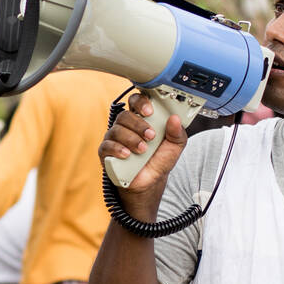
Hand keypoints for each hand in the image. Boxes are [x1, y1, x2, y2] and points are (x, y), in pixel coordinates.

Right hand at [99, 92, 188, 218]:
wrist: (150, 182)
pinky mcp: (106, 152)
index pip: (136, 102)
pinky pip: (107, 145)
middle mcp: (126, 126)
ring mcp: (114, 138)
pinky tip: (127, 154)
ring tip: (143, 150)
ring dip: (131, 139)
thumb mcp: (174, 146)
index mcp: (142, 119)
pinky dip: (117, 149)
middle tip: (151, 136)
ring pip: (116, 130)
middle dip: (138, 125)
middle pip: (125, 115)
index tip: (150, 111)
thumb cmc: (159, 159)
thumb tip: (175, 119)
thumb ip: (177, 133)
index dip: (141, 103)